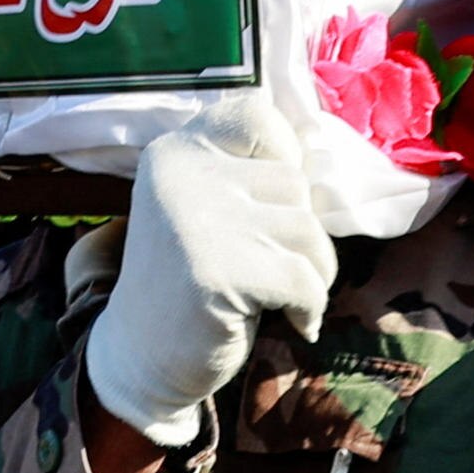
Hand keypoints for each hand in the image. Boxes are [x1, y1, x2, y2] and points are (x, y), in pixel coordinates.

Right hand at [80, 113, 334, 457]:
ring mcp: (199, 220)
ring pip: (307, 229)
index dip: (284, 153)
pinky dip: (310, 307)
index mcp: (176, 151)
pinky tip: (294, 323)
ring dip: (312, 272)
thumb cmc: (192, 279)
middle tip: (277, 269)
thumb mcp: (210, 208)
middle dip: (302, 232)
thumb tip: (332, 163)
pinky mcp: (219, 271)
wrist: (141, 357)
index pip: (256, 115)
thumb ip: (252, 178)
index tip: (278, 202)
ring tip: (283, 298)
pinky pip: (304, 280)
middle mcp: (183, 174)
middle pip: (294, 182)